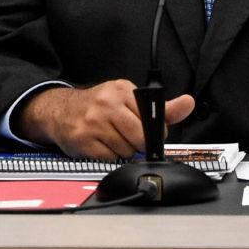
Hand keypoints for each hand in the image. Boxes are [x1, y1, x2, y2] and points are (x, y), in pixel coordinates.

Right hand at [16, 80, 194, 159]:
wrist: (60, 111)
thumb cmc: (99, 106)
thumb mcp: (129, 100)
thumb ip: (161, 108)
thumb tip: (188, 103)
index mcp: (122, 89)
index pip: (152, 119)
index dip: (152, 132)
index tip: (147, 132)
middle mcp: (107, 103)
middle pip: (140, 137)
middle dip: (138, 144)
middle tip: (129, 138)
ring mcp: (93, 122)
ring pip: (126, 150)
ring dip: (123, 151)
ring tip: (112, 139)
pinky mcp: (83, 140)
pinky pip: (109, 158)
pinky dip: (108, 157)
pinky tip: (100, 146)